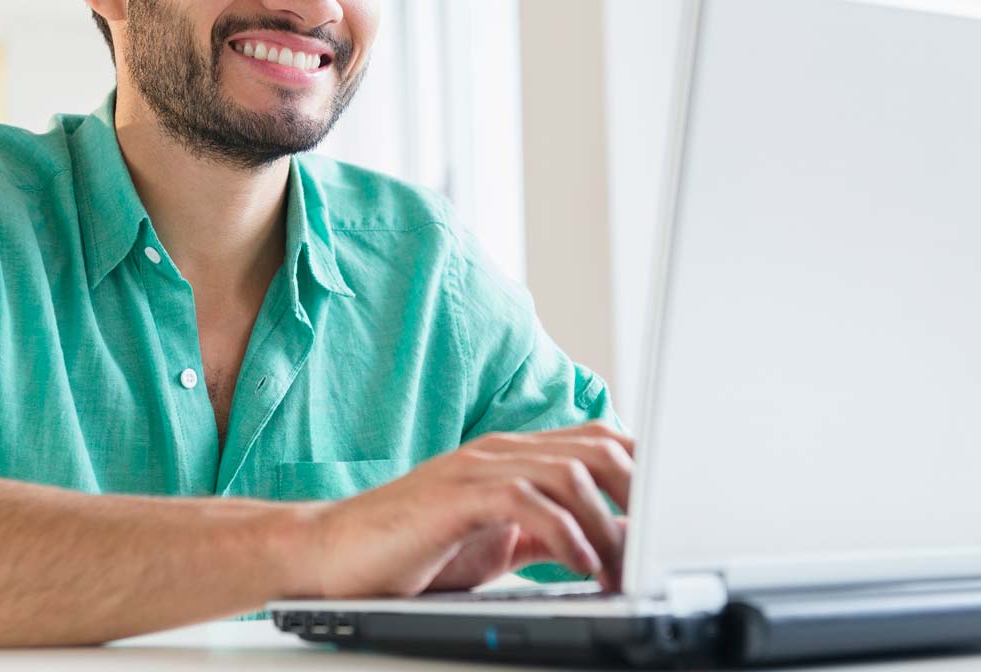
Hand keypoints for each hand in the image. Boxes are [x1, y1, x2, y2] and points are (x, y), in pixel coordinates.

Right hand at [302, 421, 632, 597]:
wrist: (334, 554)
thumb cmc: (413, 550)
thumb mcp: (498, 542)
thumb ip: (549, 532)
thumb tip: (611, 540)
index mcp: (513, 457)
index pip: (596, 439)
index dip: (644, 468)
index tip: (676, 510)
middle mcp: (500, 452)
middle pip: (597, 445)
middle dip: (641, 493)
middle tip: (661, 543)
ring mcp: (477, 468)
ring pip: (572, 471)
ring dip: (611, 524)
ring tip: (625, 570)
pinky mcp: (456, 495)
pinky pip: (530, 502)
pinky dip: (568, 534)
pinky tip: (584, 567)